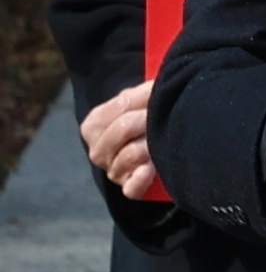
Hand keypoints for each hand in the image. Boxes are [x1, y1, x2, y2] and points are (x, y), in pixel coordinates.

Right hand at [79, 82, 158, 199]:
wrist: (164, 142)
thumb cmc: (147, 115)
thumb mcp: (142, 99)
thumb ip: (145, 91)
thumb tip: (159, 83)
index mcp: (94, 126)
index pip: (113, 111)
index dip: (139, 103)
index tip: (158, 98)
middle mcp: (98, 150)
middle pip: (119, 132)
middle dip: (145, 122)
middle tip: (166, 117)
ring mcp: (113, 171)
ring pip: (126, 158)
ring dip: (148, 146)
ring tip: (164, 140)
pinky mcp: (130, 187)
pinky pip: (131, 188)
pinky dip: (141, 179)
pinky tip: (151, 169)